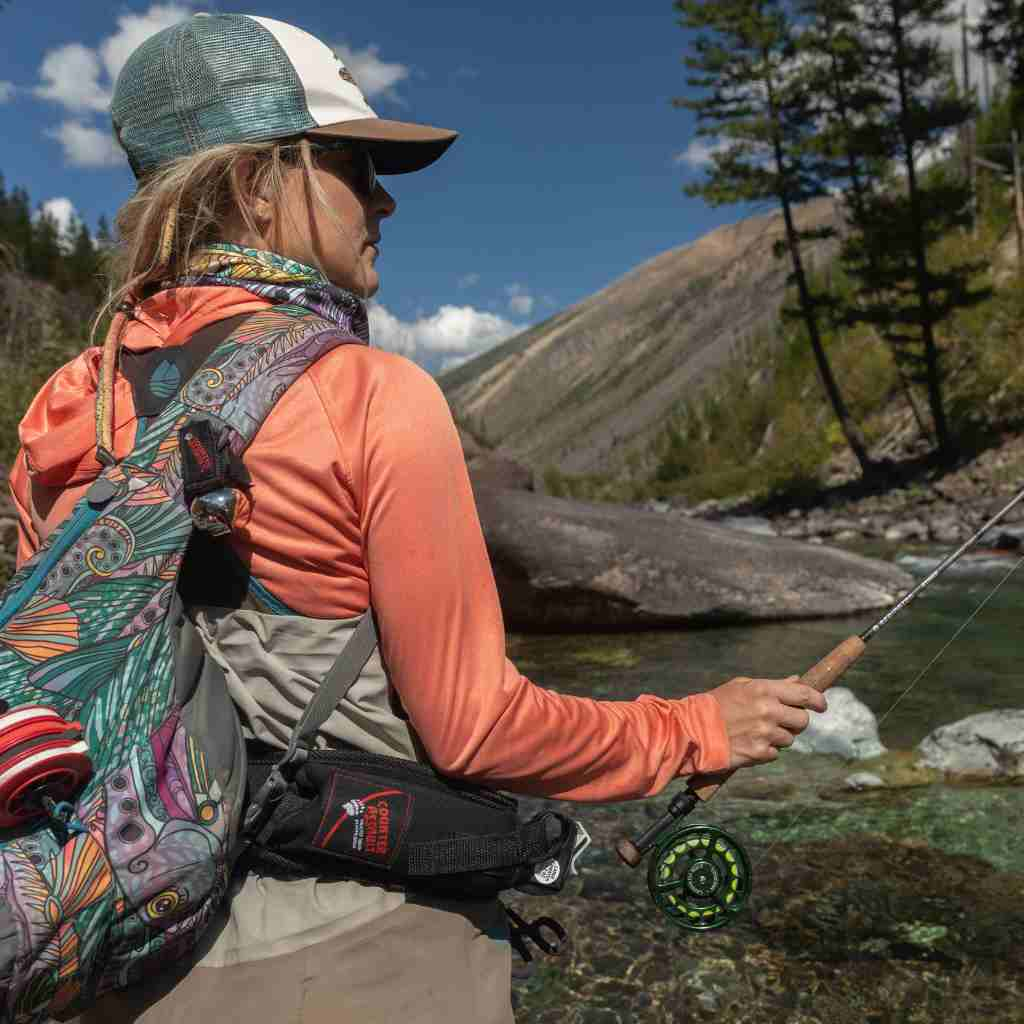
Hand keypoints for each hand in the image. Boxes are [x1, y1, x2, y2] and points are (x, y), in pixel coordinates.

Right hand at [709, 675, 827, 769]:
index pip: (805, 695)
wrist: (692, 730)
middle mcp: (768, 711)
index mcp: (764, 690)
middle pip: (802, 720)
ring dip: (778, 737)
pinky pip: (775, 752)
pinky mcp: (760, 753)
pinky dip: (766, 750)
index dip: (818, 700)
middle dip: (795, 722)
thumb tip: (797, 681)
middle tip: (781, 721)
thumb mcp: (741, 686)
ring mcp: (765, 733)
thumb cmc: (715, 704)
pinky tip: (748, 742)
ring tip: (755, 732)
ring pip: (790, 739)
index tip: (821, 705)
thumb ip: (772, 685)